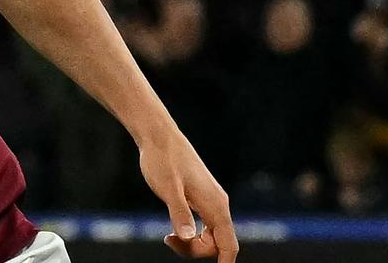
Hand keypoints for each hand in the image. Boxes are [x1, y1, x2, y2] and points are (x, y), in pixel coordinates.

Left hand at [139, 130, 237, 259]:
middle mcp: (218, 204)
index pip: (229, 245)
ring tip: (168, 237)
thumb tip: (189, 237)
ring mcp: (211, 200)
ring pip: (210, 236)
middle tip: (168, 239)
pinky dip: (190, 233)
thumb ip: (179, 213)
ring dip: (192, 243)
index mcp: (215, 205)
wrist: (158, 136)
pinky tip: (173, 230)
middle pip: (218, 244)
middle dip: (196, 251)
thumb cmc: (162, 159)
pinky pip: (204, 226)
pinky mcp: (201, 197)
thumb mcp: (168, 189)